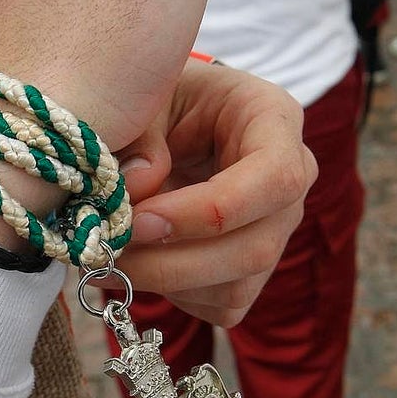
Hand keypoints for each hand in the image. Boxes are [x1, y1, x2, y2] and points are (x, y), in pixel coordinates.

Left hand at [107, 59, 317, 326]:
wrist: (166, 121)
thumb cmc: (157, 96)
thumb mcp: (143, 93)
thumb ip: (139, 136)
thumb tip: (137, 192)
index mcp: (274, 120)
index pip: (273, 178)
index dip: (207, 211)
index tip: (140, 220)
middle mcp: (291, 180)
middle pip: (256, 247)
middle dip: (174, 262)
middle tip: (107, 251)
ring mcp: (276, 230)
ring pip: (237, 285)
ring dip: (163, 283)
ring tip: (105, 259)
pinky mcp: (253, 270)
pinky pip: (222, 304)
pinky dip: (171, 295)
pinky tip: (133, 266)